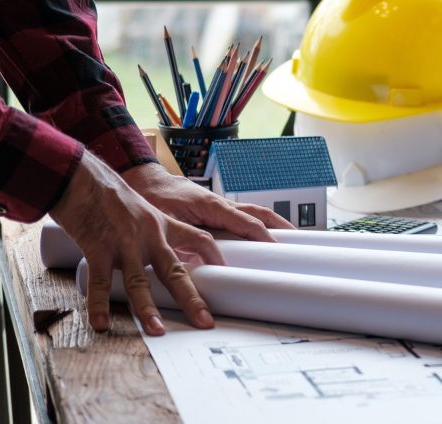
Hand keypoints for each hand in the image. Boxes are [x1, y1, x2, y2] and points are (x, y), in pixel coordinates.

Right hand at [50, 151, 223, 334]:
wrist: (82, 175)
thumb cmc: (109, 194)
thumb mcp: (141, 209)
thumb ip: (151, 231)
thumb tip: (159, 252)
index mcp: (163, 224)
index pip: (200, 240)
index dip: (214, 257)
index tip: (226, 273)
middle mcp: (150, 236)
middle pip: (176, 271)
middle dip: (191, 299)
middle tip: (205, 322)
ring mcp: (124, 244)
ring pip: (141, 281)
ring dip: (148, 309)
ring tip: (158, 330)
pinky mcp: (98, 247)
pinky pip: (101, 281)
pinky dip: (99, 304)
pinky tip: (101, 323)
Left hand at [122, 162, 294, 240]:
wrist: (143, 180)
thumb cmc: (151, 198)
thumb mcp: (163, 222)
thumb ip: (182, 241)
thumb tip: (199, 262)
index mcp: (212, 206)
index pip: (247, 222)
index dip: (264, 236)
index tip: (278, 249)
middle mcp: (220, 204)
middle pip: (259, 213)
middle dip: (280, 225)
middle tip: (297, 240)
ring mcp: (219, 205)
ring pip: (253, 212)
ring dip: (272, 223)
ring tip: (288, 237)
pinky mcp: (214, 208)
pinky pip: (241, 215)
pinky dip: (256, 222)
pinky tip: (260, 234)